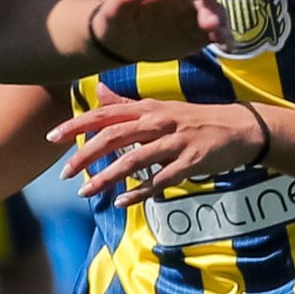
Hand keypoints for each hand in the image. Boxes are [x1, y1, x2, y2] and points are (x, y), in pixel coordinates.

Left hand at [49, 94, 264, 204]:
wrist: (242, 128)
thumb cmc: (196, 119)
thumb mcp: (161, 108)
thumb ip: (127, 105)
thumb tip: (97, 91)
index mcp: (148, 109)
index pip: (105, 114)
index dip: (77, 125)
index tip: (52, 137)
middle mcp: (158, 122)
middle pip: (113, 137)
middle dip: (85, 155)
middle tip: (64, 173)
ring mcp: (175, 142)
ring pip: (133, 160)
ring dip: (107, 177)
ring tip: (86, 190)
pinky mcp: (191, 161)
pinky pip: (160, 179)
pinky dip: (140, 191)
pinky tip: (122, 202)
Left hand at [84, 0, 226, 64]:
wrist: (121, 43)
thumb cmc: (116, 20)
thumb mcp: (114, 10)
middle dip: (210, 6)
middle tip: (210, 24)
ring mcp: (193, 16)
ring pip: (214, 13)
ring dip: (220, 22)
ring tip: (220, 36)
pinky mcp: (198, 34)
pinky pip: (215, 33)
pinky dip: (224, 38)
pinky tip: (228, 47)